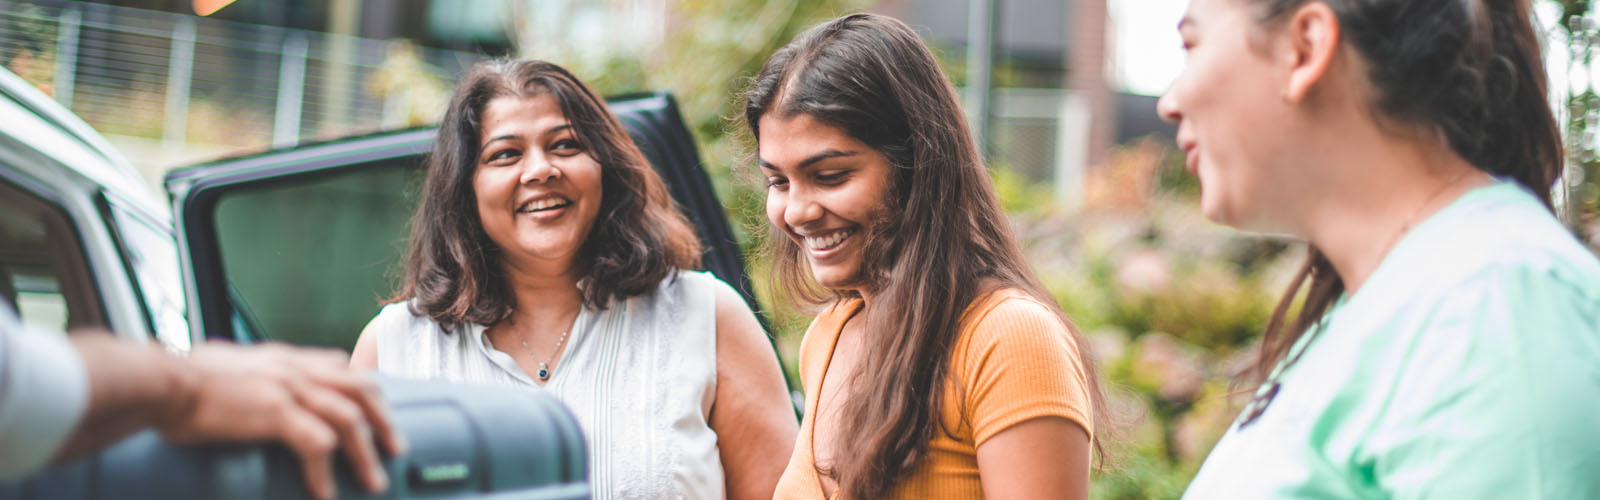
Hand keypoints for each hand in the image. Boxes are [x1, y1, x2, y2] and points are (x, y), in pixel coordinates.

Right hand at [157, 342, 406, 499]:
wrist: (159, 383)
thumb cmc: (180, 382)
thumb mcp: (227, 366)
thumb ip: (251, 375)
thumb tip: (252, 385)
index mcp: (284, 358)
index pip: (341, 366)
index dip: (367, 390)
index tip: (380, 412)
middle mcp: (294, 368)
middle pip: (361, 388)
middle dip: (385, 420)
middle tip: (396, 449)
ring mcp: (288, 387)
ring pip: (349, 418)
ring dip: (365, 453)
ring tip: (373, 481)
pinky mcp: (275, 411)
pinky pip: (317, 444)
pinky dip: (325, 471)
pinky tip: (324, 492)